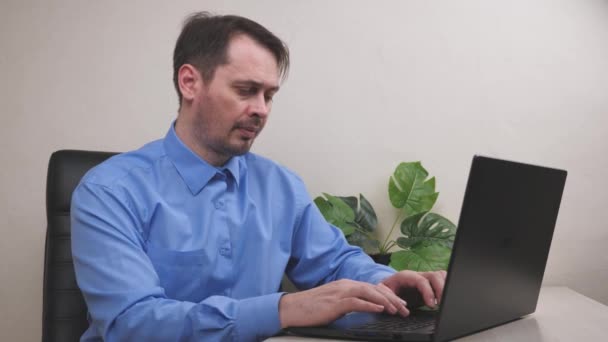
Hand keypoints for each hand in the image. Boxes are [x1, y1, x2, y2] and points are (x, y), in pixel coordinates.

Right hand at [279, 279, 409, 327]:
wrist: (292, 308)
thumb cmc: (311, 308)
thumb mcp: (334, 303)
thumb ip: (349, 303)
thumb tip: (364, 309)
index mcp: (345, 285)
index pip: (372, 287)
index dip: (388, 295)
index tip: (399, 303)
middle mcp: (345, 285)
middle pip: (374, 288)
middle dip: (392, 298)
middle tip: (405, 308)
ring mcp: (340, 292)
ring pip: (368, 292)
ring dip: (385, 301)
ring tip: (397, 309)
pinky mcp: (335, 302)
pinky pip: (356, 301)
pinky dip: (370, 304)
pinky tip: (379, 308)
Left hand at [381, 270, 446, 308]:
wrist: (388, 286)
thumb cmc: (388, 291)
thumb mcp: (385, 295)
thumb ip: (393, 300)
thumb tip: (404, 308)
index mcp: (406, 276)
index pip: (421, 280)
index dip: (428, 292)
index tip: (431, 305)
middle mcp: (418, 274)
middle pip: (434, 275)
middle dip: (440, 289)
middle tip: (442, 304)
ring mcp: (425, 277)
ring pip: (441, 275)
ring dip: (445, 287)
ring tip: (444, 301)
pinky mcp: (431, 282)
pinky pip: (443, 278)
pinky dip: (447, 286)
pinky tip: (445, 297)